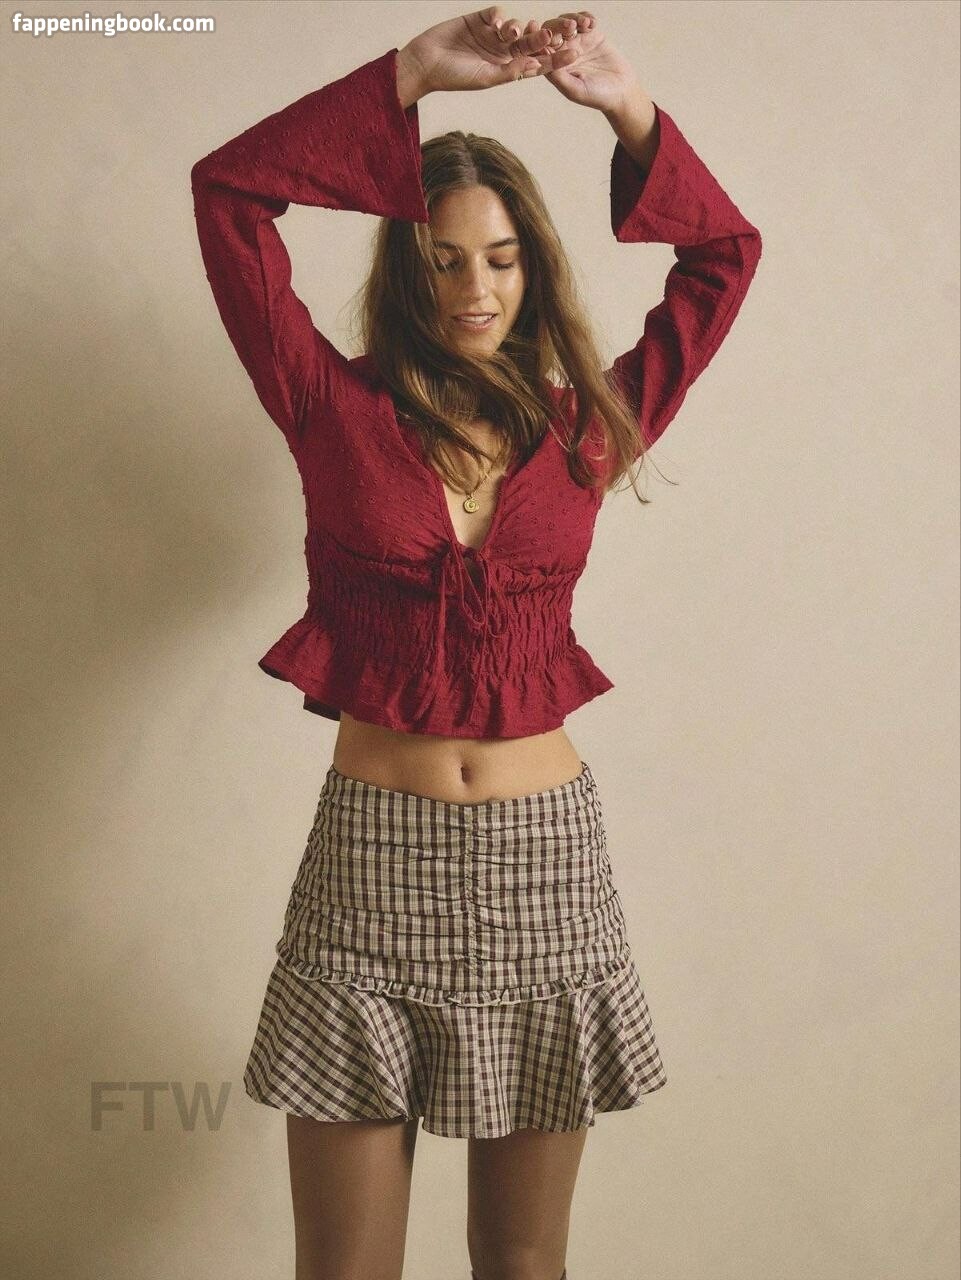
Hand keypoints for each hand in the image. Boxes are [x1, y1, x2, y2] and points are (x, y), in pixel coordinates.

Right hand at [399, 5, 588, 93]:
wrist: (425, 63)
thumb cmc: (453, 78)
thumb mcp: (484, 78)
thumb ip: (509, 73)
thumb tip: (534, 68)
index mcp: (507, 69)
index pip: (535, 63)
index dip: (554, 59)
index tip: (573, 55)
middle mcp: (503, 52)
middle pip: (530, 43)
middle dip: (543, 39)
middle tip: (557, 35)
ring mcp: (492, 35)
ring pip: (515, 27)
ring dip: (520, 29)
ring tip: (516, 32)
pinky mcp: (479, 19)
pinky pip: (496, 13)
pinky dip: (499, 16)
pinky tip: (495, 23)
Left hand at [536, 10, 643, 115]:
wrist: (621, 90)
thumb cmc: (596, 96)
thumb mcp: (575, 90)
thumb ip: (558, 76)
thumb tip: (542, 57)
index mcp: (553, 66)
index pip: (539, 49)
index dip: (534, 37)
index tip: (536, 29)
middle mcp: (561, 52)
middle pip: (551, 31)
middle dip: (558, 25)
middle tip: (570, 27)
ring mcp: (576, 42)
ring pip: (566, 22)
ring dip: (573, 18)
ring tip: (585, 24)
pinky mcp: (591, 34)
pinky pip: (583, 19)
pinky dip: (586, 17)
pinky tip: (592, 23)